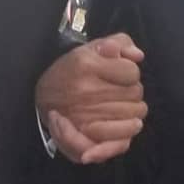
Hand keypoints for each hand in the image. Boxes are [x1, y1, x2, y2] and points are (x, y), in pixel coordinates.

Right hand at [36, 33, 146, 163]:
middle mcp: (86, 91)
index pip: (132, 72)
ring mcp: (87, 116)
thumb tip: (138, 55)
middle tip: (119, 92)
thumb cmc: (73, 70)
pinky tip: (127, 128)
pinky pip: (120, 141)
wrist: (45, 96)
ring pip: (134, 118)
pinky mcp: (87, 137)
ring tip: (123, 108)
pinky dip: (126, 135)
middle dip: (132, 92)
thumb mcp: (92, 48)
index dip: (130, 73)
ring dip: (134, 113)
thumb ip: (119, 43)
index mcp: (87, 65)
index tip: (120, 74)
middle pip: (136, 95)